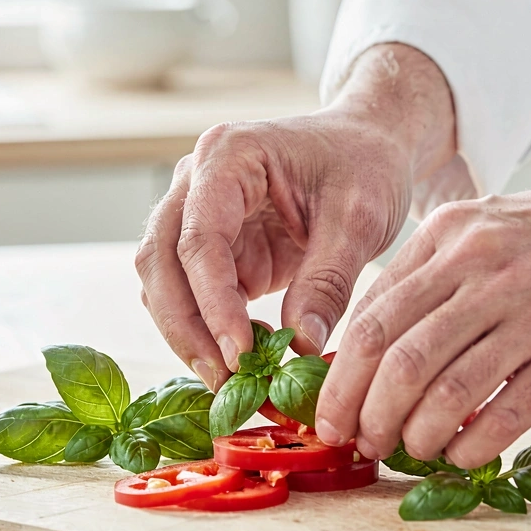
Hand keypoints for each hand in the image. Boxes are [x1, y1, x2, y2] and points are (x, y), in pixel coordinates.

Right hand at [136, 45, 458, 390]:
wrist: (369, 147)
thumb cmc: (365, 165)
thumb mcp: (360, 219)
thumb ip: (327, 281)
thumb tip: (299, 346)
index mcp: (229, 156)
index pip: (200, 237)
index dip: (213, 301)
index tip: (239, 353)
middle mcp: (197, 181)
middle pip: (160, 260)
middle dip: (187, 327)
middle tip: (224, 381)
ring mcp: (198, 214)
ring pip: (164, 282)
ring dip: (188, 334)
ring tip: (229, 382)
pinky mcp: (214, 248)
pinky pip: (191, 295)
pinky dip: (206, 331)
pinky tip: (238, 362)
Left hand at [316, 130, 530, 466]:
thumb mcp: (481, 227)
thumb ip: (427, 276)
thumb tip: (372, 343)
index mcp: (448, 238)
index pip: (374, 316)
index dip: (342, 375)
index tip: (329, 413)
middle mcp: (482, 270)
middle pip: (398, 356)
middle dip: (366, 411)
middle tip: (358, 441)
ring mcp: (529, 309)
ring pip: (446, 386)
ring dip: (416, 433)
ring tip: (409, 450)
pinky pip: (508, 409)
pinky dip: (474, 442)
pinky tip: (460, 456)